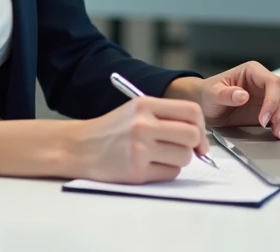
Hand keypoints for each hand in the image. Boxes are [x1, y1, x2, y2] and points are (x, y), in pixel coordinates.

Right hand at [68, 96, 208, 183]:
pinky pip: (170, 174)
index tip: (197, 137)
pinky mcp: (136, 171)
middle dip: (193, 146)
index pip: (191, 111)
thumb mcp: (136, 111)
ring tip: (159, 156)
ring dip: (178, 160)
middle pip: (192, 135)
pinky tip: (149, 166)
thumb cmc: (113, 130)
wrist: (79, 148)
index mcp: (145, 105)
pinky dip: (165, 172)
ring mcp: (139, 149)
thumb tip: (200, 138)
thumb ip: (166, 117)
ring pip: (184, 157)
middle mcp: (143, 124)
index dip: (201, 126)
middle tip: (183, 149)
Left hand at [166, 62, 279, 139]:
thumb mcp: (212, 93)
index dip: (272, 100)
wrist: (207, 107)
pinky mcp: (272, 110)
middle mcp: (264, 82)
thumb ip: (225, 94)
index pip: (273, 82)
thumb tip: (242, 95)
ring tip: (277, 134)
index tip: (263, 119)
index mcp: (253, 71)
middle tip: (274, 126)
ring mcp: (270, 96)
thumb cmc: (208, 94)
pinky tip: (278, 134)